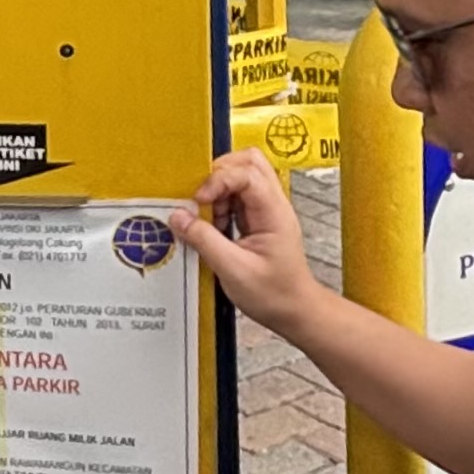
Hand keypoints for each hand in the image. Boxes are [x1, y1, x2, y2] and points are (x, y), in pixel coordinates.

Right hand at [169, 149, 329, 337]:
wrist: (294, 311)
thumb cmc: (274, 294)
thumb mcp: (233, 270)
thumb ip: (204, 240)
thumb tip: (178, 216)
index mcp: (274, 212)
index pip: (247, 173)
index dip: (218, 180)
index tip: (198, 200)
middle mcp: (272, 205)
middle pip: (248, 162)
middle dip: (218, 173)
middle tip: (200, 198)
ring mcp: (266, 211)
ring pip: (240, 178)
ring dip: (217, 192)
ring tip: (208, 220)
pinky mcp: (257, 221)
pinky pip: (235, 198)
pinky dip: (218, 206)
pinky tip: (213, 229)